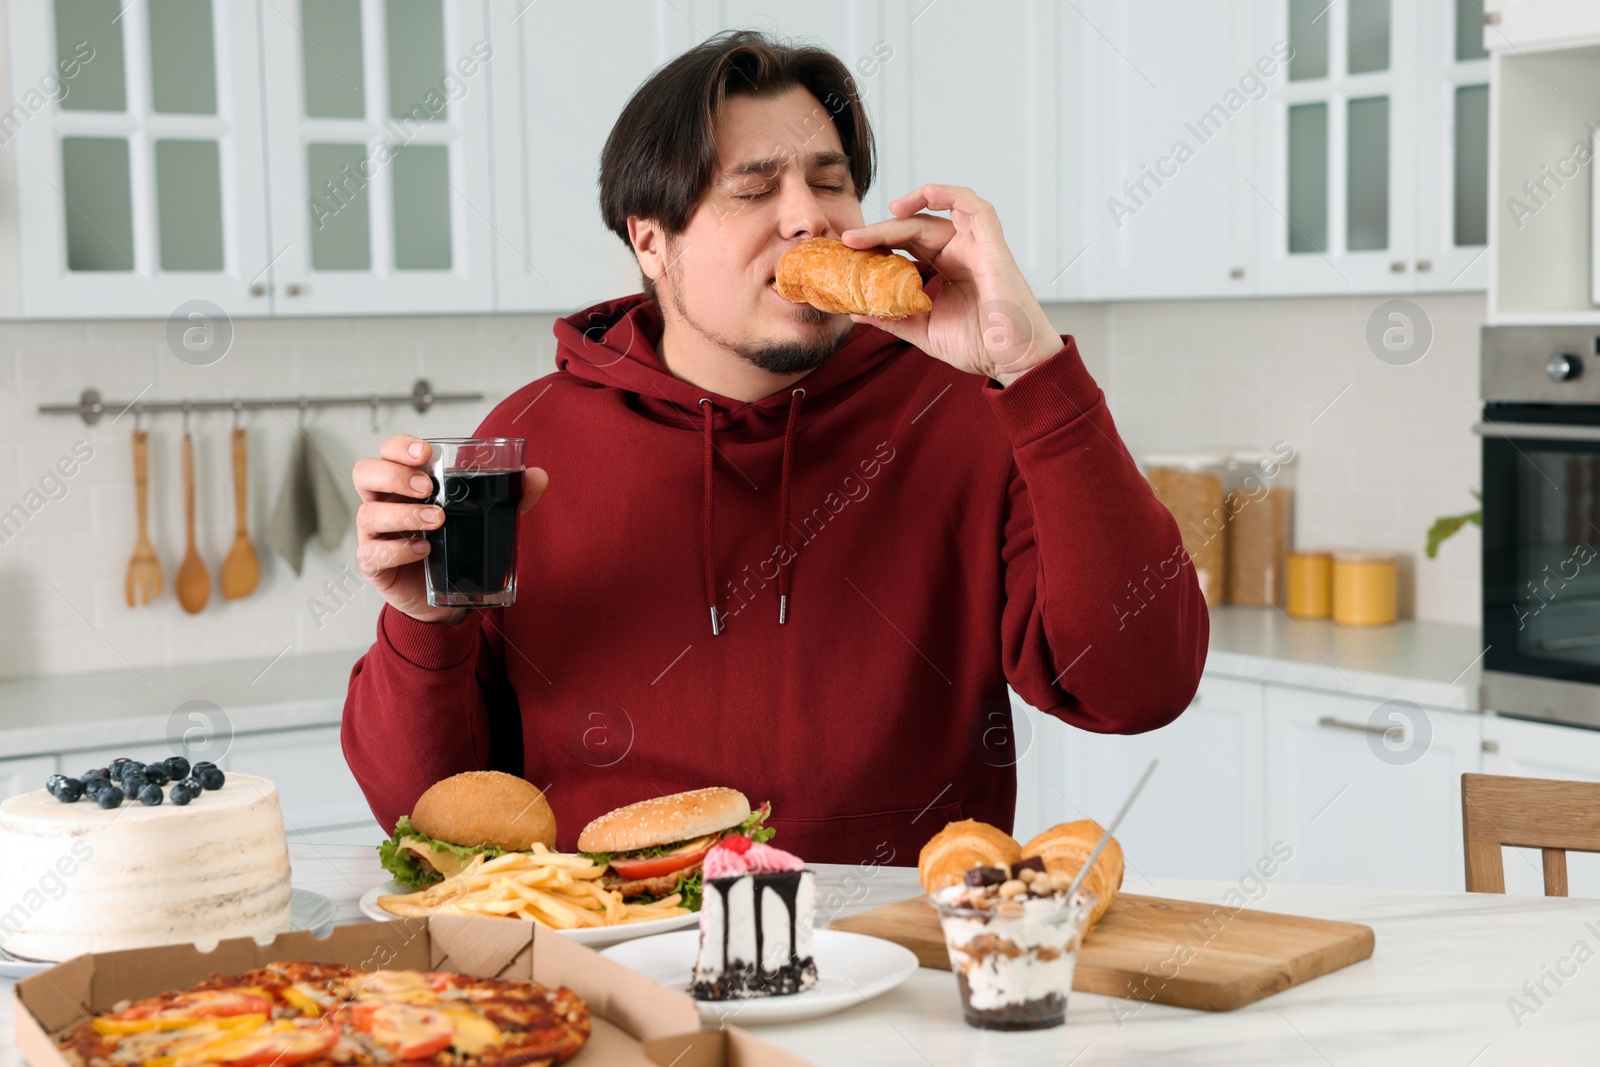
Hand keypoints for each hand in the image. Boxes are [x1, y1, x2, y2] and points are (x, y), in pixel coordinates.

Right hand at [353, 435, 548, 623]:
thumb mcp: (486, 516)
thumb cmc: (456, 544)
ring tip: (436, 520)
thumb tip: (537, 476)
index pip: (388, 452)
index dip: (400, 446)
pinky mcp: (374, 564)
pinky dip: (398, 549)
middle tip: (426, 486)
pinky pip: (373, 553)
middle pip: (365, 473)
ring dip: (403, 513)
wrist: (446, 596)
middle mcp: (383, 502)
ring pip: (368, 513)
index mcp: (404, 483)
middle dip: (393, 474)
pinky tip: (424, 550)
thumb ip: (510, 496)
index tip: (426, 453)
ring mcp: (375, 533)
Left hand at [840, 184, 1063, 385]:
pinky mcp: (992, 246)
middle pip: (915, 229)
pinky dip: (951, 194)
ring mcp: (977, 247)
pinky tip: (925, 193)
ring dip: (909, 208)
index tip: (849, 251)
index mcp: (946, 270)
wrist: (1013, 362)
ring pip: (938, 215)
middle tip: (851, 240)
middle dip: (882, 231)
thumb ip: (892, 318)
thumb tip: (855, 312)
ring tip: (884, 214)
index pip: (906, 246)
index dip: (878, 244)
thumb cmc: (981, 346)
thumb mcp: (924, 331)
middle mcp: (960, 253)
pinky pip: (974, 207)